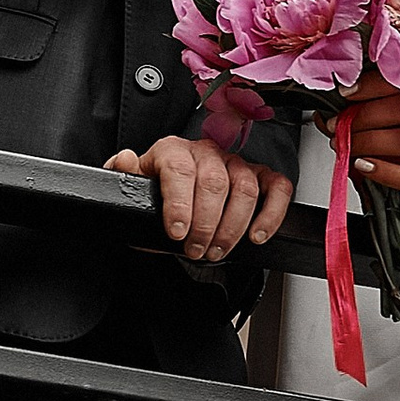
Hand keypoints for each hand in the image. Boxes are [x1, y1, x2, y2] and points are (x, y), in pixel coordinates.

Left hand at [106, 137, 294, 265]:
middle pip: (214, 182)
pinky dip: (272, 213)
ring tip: (217, 250)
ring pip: (245, 187)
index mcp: (173, 150)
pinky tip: (257, 235)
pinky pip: (277, 187)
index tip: (177, 232)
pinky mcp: (260, 176)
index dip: (179, 204)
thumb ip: (122, 175)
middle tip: (195, 250)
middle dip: (206, 224)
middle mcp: (207, 152)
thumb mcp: (132, 190)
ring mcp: (236, 162)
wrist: (176, 204)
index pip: (180, 169)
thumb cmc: (158, 196)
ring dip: (233, 226)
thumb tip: (125, 159)